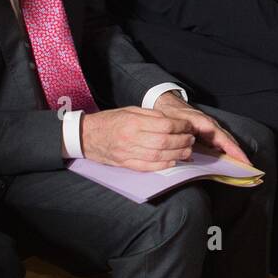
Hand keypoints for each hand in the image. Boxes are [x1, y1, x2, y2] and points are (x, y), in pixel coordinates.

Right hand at [80, 106, 196, 170]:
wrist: (86, 136)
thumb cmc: (110, 121)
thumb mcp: (130, 110)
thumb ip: (152, 115)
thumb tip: (174, 121)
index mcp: (133, 122)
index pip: (165, 125)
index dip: (181, 127)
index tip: (188, 127)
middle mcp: (131, 138)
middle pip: (165, 142)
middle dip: (183, 141)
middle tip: (191, 139)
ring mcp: (127, 153)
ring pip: (159, 156)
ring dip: (178, 154)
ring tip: (187, 151)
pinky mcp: (125, 164)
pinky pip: (148, 167)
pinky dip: (164, 165)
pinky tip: (174, 161)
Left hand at [152, 93, 248, 165]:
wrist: (167, 102)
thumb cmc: (171, 113)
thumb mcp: (174, 125)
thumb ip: (181, 139)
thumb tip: (189, 155)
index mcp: (205, 124)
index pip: (224, 140)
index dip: (235, 152)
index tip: (245, 161)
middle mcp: (210, 126)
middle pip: (229, 142)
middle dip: (239, 155)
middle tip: (248, 168)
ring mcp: (209, 129)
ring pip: (225, 142)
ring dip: (233, 153)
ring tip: (240, 167)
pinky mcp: (206, 132)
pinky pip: (219, 142)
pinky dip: (224, 151)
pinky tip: (225, 160)